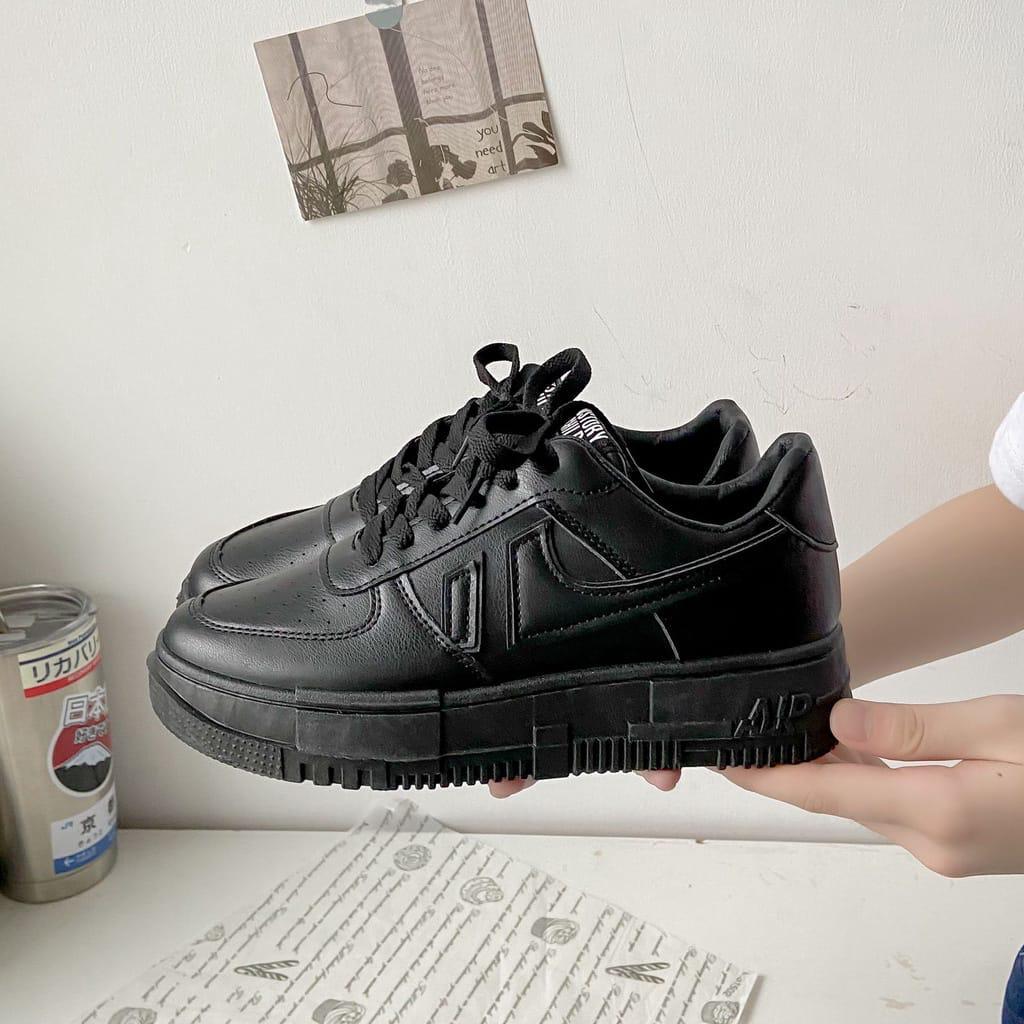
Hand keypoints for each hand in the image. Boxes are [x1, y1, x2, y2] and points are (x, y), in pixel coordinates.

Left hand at [721, 695, 1023, 876]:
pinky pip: (893, 806)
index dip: (767, 777)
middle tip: (754, 721)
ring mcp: (946, 850)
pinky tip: (852, 745)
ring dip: (829, 769)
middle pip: (838, 799)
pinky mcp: (958, 844)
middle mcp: (933, 844)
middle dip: (793, 766)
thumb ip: (910, 727)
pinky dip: (865, 777)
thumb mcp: (996, 727)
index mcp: (937, 813)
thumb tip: (836, 722)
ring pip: (864, 801)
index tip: (723, 762)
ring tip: (792, 724)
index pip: (824, 794)